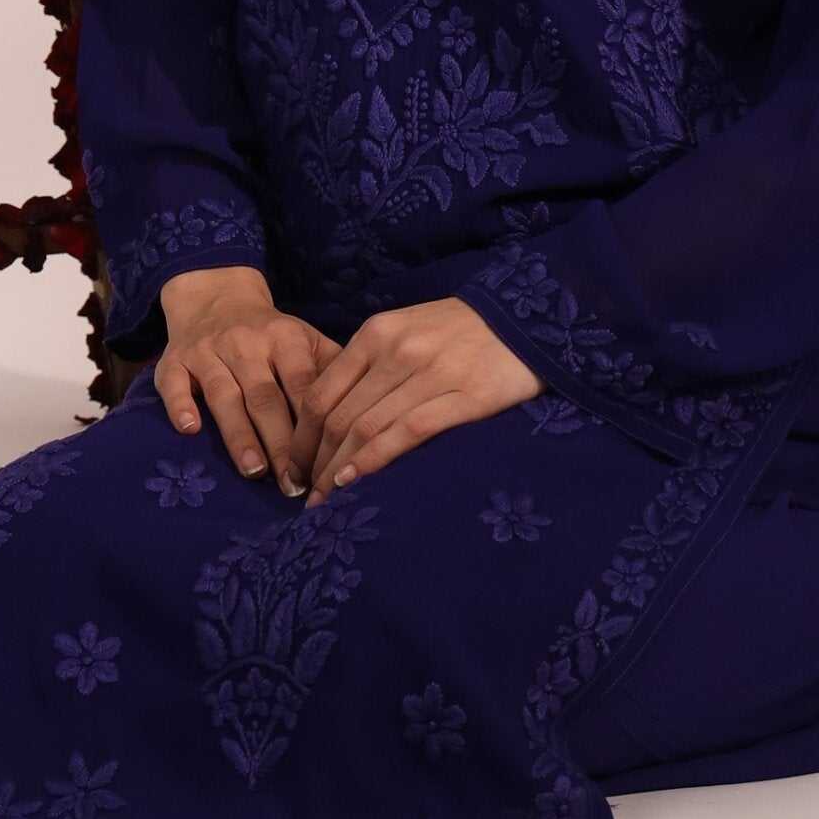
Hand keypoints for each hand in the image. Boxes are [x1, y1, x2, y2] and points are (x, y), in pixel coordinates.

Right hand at [154, 267, 341, 496]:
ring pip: (224, 395)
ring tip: (254, 471)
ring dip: (239, 434)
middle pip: (265, 396)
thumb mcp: (305, 339)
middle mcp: (246, 343)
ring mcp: (208, 351)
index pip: (304, 385)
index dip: (314, 426)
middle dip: (281, 442)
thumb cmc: (270, 333)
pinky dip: (180, 406)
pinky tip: (190, 430)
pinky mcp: (174, 360)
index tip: (325, 465)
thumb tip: (363, 415)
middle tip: (293, 483)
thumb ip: (331, 371)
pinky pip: (174, 384)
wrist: (214, 296)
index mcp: (286, 339)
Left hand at [289, 295, 541, 503]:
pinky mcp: (464, 396)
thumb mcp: (404, 331)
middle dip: (314, 463)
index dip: (300, 438)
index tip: (294, 468)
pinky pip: (407, 433)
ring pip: (365, 429)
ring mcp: (430, 373)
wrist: (524, 317)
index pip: (321, 393)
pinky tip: (356, 482)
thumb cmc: (458, 331)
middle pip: (338, 417)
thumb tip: (328, 415)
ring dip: (337, 471)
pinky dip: (374, 460)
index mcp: (376, 334)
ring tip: (325, 501)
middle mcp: (396, 351)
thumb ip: (368, 364)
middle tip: (304, 496)